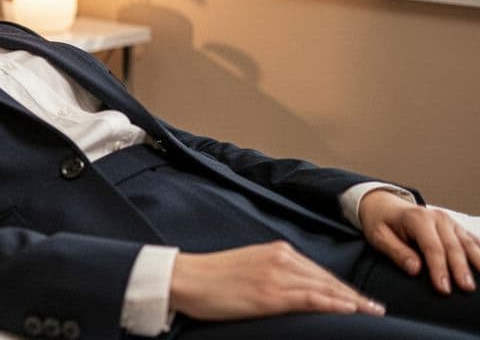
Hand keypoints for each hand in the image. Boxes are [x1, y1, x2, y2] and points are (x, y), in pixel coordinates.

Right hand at [170, 242, 384, 321]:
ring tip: (373, 312)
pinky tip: (351, 310)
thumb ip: (272, 274)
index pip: (318, 271)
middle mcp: (281, 258)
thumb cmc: (211, 278)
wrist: (186, 278)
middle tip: (376, 308)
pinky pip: (311, 298)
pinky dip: (334, 304)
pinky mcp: (271, 294)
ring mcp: (277, 275)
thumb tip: (291, 292)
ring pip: (325, 288)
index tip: (359, 298)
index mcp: (276, 251)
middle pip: (327, 279)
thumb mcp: (247, 269)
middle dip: (353, 294)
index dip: (342, 287)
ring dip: (352, 301)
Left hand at [359, 189, 479, 293]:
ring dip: (476, 260)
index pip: (432, 247)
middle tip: (466, 288)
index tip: (444, 288)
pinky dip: (479, 250)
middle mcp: (436, 217)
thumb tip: (414, 269)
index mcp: (417, 219)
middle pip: (452, 246)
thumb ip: (396, 252)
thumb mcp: (379, 237)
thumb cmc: (381, 222)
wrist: (384, 206)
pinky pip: (470, 239)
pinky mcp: (455, 226)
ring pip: (466, 242)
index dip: (439, 269)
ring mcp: (448, 221)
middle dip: (460, 269)